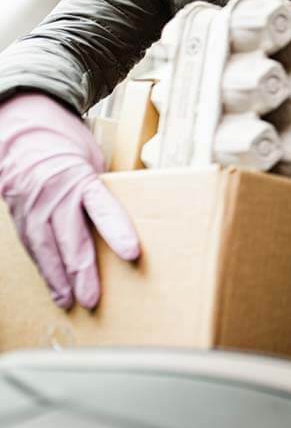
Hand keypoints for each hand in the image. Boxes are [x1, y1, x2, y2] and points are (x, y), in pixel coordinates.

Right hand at [0, 93, 140, 308]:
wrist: (19, 126)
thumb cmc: (64, 140)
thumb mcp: (93, 156)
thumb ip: (103, 186)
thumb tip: (123, 214)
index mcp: (80, 177)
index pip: (103, 208)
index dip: (118, 231)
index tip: (132, 252)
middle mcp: (55, 196)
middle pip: (71, 239)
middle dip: (82, 272)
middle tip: (93, 298)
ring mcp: (33, 207)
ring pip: (47, 249)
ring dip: (59, 278)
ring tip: (70, 301)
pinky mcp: (19, 216)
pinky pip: (32, 246)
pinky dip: (44, 268)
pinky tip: (53, 286)